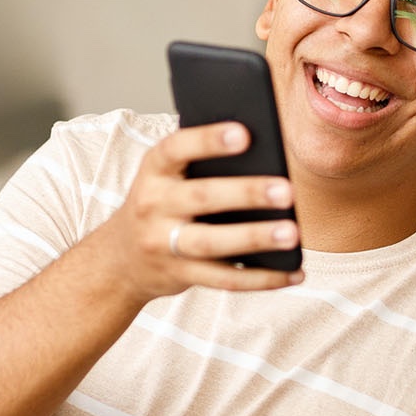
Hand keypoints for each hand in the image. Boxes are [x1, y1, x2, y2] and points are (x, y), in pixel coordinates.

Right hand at [102, 121, 301, 301]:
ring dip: (254, 238)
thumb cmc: (164, 203)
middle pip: (202, 197)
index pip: (177, 149)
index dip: (208, 140)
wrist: (121, 258)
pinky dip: (263, 279)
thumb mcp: (169, 177)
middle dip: (246, 193)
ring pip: (212, 243)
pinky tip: (294, 272)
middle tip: (287, 191)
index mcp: (154, 171)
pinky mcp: (181, 275)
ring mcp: (164, 244)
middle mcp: (153, 205)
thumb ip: (205, 164)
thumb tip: (267, 154)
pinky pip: (225, 280)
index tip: (245, 134)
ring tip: (292, 233)